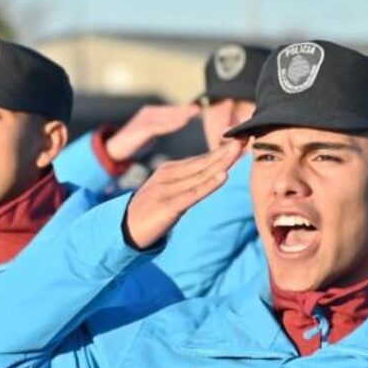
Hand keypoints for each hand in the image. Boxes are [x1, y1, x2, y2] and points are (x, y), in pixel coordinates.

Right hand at [105, 103, 200, 161]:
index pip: (172, 109)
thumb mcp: (151, 133)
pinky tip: (178, 124)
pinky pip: (156, 126)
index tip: (201, 108)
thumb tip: (179, 122)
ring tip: (192, 113)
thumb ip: (164, 126)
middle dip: (185, 109)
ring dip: (178, 114)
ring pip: (165, 116)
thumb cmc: (134, 142)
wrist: (113, 149)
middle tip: (200, 107)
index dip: (186, 108)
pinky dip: (168, 125)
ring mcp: (143, 121)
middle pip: (170, 110)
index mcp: (152, 113)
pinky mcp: (139, 130)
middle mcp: (148, 113)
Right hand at [123, 140, 244, 249]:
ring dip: (221, 162)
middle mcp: (169, 175)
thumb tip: (211, 176)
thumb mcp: (169, 193)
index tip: (241, 141)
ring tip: (238, 150)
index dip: (222, 151)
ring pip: (200, 174)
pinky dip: (209, 184)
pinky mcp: (168, 205)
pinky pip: (193, 193)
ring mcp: (168, 189)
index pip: (201, 159)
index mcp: (170, 170)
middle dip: (225, 151)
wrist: (122, 229)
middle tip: (245, 138)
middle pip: (203, 162)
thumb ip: (188, 184)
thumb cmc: (149, 212)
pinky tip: (223, 176)